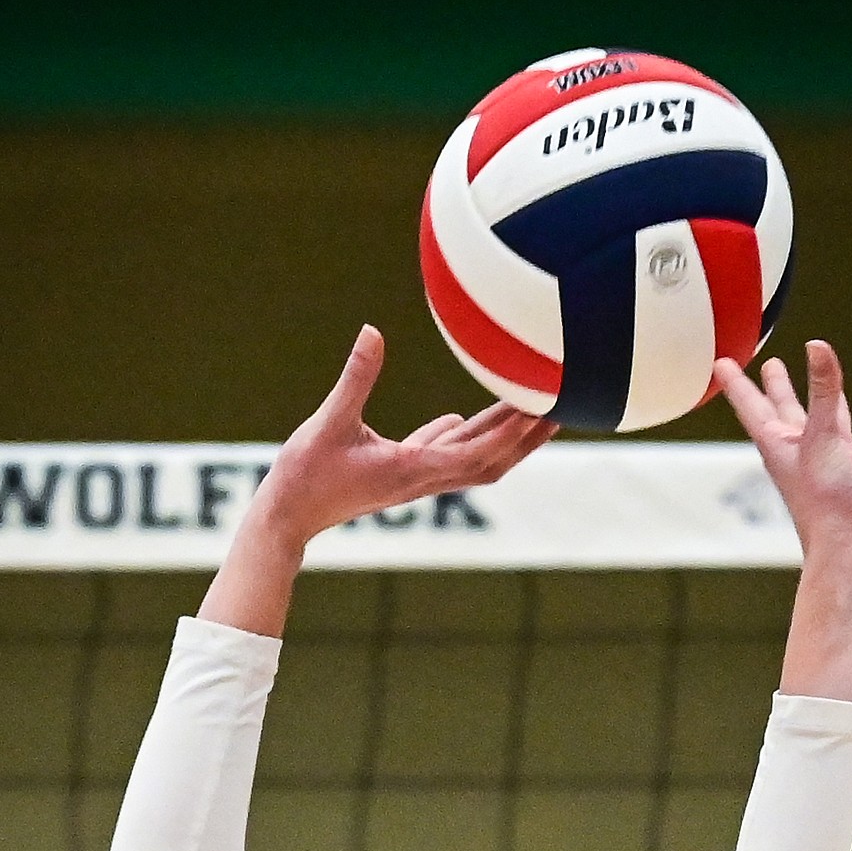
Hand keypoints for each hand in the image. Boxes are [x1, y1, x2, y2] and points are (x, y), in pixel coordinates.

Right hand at [250, 324, 556, 548]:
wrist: (286, 518)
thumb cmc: (305, 476)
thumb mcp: (329, 421)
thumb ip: (355, 378)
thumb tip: (371, 332)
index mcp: (414, 468)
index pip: (478, 452)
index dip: (512, 432)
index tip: (542, 408)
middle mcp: (423, 477)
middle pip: (492, 459)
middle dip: (528, 437)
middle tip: (564, 408)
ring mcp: (413, 477)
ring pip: (471, 457)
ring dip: (503, 436)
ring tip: (532, 409)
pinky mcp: (398, 472)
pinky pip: (440, 454)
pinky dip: (462, 437)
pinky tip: (466, 418)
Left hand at [715, 341, 851, 567]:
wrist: (851, 547)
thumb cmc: (823, 500)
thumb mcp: (821, 436)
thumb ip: (824, 391)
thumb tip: (817, 346)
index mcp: (781, 444)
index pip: (753, 406)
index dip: (737, 384)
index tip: (722, 364)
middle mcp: (806, 451)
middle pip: (788, 410)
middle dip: (778, 388)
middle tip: (771, 366)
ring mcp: (837, 462)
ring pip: (835, 422)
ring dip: (833, 401)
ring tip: (833, 377)